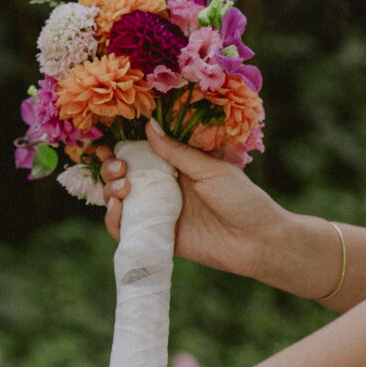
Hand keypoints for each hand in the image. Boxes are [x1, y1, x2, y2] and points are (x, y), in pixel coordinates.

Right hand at [103, 120, 296, 286]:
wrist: (259, 242)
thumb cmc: (242, 200)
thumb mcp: (210, 170)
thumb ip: (177, 152)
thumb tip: (148, 125)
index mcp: (177, 167)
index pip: (139, 154)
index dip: (119, 149)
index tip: (106, 145)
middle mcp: (164, 189)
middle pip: (122, 176)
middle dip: (111, 169)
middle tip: (119, 168)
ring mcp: (159, 214)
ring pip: (119, 201)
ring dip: (110, 191)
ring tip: (122, 189)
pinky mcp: (158, 238)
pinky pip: (128, 230)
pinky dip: (114, 221)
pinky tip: (117, 209)